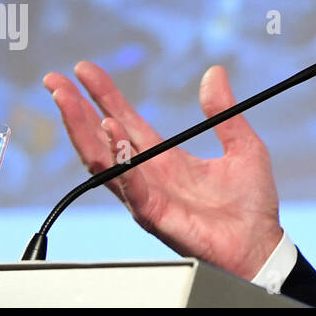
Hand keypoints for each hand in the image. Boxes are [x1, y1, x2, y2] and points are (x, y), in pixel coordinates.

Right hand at [42, 60, 285, 282]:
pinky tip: (111, 136)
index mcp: (165, 159)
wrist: (260, 245)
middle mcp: (149, 176)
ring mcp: (148, 196)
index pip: (126, 121)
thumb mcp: (242, 144)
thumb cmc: (250, 205)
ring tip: (69, 102)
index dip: (104, 95)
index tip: (85, 70)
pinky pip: (132, 188)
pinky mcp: (157, 215)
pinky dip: (119, 162)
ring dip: (84, 131)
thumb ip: (224, 111)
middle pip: (103, 139)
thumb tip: (214, 72)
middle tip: (55, 82)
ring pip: (104, 162)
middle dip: (76, 110)